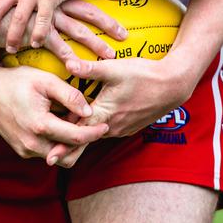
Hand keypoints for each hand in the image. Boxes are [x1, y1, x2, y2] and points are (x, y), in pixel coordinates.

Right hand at [0, 0, 125, 61]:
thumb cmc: (0, 5)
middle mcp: (50, 1)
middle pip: (87, 10)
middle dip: (108, 22)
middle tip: (125, 34)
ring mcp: (43, 17)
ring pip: (77, 30)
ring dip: (96, 44)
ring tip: (111, 56)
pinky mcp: (34, 32)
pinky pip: (56, 45)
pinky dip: (68, 56)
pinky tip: (79, 66)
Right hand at [0, 64, 108, 159]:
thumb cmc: (15, 82)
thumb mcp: (45, 81)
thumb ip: (69, 95)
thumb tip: (89, 111)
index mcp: (40, 126)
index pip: (76, 138)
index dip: (94, 132)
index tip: (105, 124)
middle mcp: (33, 144)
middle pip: (69, 155)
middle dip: (83, 141)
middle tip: (88, 123)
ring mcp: (26, 150)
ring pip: (58, 156)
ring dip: (69, 143)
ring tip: (71, 121)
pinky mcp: (22, 151)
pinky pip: (47, 151)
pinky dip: (56, 142)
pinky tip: (57, 122)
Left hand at [45, 55, 195, 167]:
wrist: (173, 85)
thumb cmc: (144, 75)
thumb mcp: (114, 69)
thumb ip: (89, 68)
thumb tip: (67, 63)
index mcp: (105, 114)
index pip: (79, 134)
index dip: (63, 146)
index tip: (49, 158)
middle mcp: (112, 127)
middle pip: (85, 136)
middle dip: (68, 141)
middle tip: (48, 150)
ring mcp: (122, 129)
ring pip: (96, 133)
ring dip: (82, 133)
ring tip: (63, 136)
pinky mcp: (129, 126)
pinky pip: (107, 130)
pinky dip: (96, 128)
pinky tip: (88, 122)